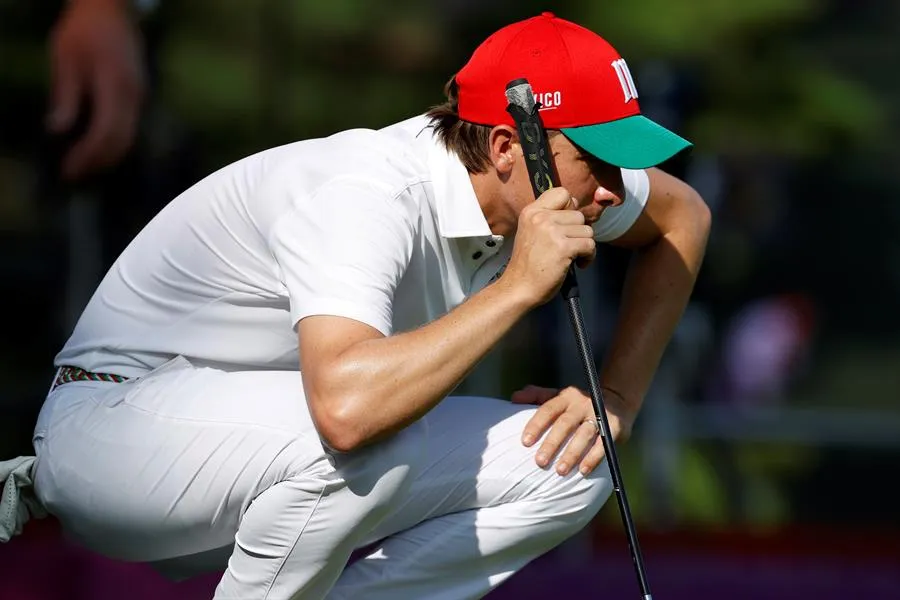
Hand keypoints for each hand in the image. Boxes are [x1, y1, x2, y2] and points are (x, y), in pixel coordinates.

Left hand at [47, 0, 145, 179]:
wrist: (112, 11)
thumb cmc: (84, 32)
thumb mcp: (65, 60)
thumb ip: (65, 97)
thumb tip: (57, 131)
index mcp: (114, 86)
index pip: (104, 132)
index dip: (87, 155)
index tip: (67, 169)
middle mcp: (134, 97)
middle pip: (121, 142)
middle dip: (97, 163)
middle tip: (73, 175)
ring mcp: (141, 98)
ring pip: (129, 139)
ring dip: (107, 157)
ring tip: (83, 167)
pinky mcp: (140, 98)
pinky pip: (130, 129)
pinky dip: (114, 144)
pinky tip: (97, 148)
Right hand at [500, 187, 595, 307]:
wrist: (519, 287)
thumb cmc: (527, 265)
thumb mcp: (531, 231)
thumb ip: (549, 218)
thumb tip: (575, 208)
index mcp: (532, 211)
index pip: (562, 193)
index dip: (569, 208)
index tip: (565, 225)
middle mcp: (541, 218)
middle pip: (578, 214)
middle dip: (577, 232)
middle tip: (567, 247)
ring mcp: (552, 232)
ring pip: (587, 230)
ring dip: (584, 245)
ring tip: (571, 256)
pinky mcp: (563, 247)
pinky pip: (589, 245)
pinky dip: (588, 257)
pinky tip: (577, 264)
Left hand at [515, 385, 633, 475]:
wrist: (616, 400)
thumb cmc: (578, 403)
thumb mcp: (558, 395)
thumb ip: (536, 395)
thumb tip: (514, 398)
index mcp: (565, 397)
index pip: (548, 409)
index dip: (536, 425)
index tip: (525, 442)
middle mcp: (581, 404)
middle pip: (564, 424)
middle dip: (552, 443)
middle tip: (540, 462)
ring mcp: (598, 415)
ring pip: (583, 435)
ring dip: (572, 454)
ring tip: (560, 471)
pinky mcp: (613, 427)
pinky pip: (603, 444)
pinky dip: (594, 458)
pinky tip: (583, 470)